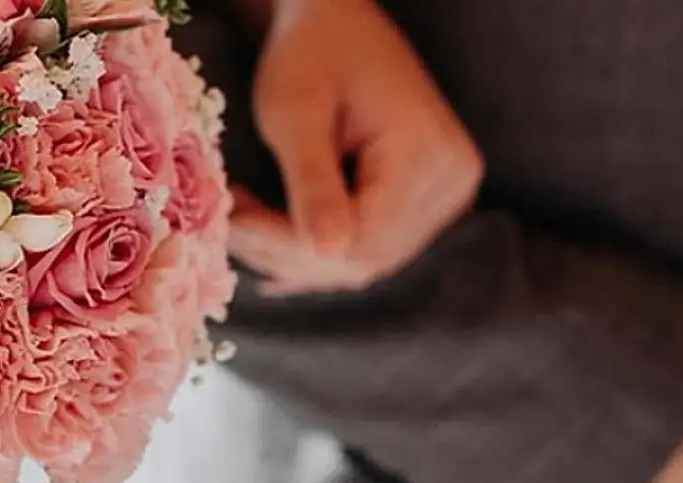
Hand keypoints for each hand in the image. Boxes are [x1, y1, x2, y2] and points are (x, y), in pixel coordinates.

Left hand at [230, 0, 482, 294]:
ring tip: (245, 224)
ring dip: (296, 254)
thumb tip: (329, 252)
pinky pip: (370, 245)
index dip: (290, 245)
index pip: (360, 238)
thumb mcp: (295, 112)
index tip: (233, 224)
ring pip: (365, 259)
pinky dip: (317, 249)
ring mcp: (445, 195)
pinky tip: (271, 246)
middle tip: (231, 222)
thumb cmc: (309, 52)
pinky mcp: (426, 203)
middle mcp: (451, 182)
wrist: (337, 22)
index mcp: (428, 155)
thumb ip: (312, 182)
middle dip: (288, 252)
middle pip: (365, 256)